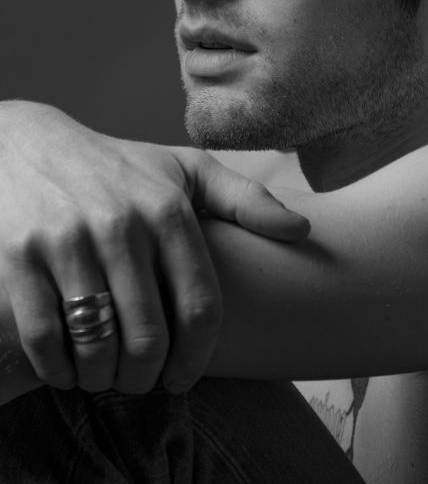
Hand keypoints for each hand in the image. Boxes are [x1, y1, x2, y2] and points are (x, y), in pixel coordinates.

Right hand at [0, 101, 308, 395]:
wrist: (28, 145)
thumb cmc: (120, 166)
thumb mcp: (186, 169)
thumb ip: (246, 200)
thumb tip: (302, 231)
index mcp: (169, 209)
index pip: (200, 307)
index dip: (196, 358)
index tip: (184, 377)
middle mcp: (122, 224)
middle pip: (148, 337)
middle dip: (147, 376)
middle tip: (142, 380)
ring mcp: (68, 240)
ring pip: (97, 344)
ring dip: (103, 377)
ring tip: (106, 376)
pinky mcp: (21, 255)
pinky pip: (44, 338)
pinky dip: (58, 368)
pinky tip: (67, 367)